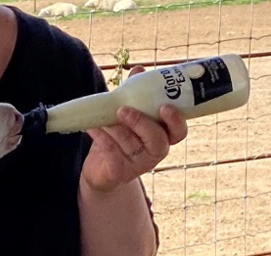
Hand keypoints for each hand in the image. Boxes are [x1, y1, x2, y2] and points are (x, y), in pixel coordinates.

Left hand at [81, 66, 187, 192]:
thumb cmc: (121, 135)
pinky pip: (111, 151)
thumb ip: (136, 93)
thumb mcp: (129, 113)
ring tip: (104, 117)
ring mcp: (138, 164)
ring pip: (131, 145)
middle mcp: (155, 151)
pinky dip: (101, 136)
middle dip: (142, 124)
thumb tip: (139, 69)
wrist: (102, 167)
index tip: (165, 107)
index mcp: (164, 136)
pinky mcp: (119, 170)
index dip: (176, 121)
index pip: (179, 131)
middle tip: (124, 110)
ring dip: (116, 128)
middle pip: (158, 141)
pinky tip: (91, 127)